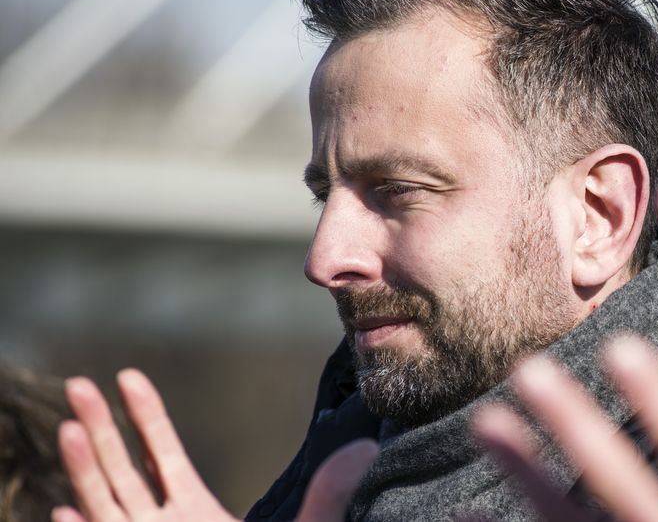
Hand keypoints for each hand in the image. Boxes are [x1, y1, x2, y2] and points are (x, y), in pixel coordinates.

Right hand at [55, 368, 377, 521]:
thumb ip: (328, 492)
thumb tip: (368, 451)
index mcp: (192, 510)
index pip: (161, 453)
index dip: (143, 415)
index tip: (126, 375)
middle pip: (119, 468)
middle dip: (97, 427)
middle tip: (77, 383)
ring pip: (103, 501)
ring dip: (83, 466)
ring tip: (70, 426)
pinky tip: (65, 509)